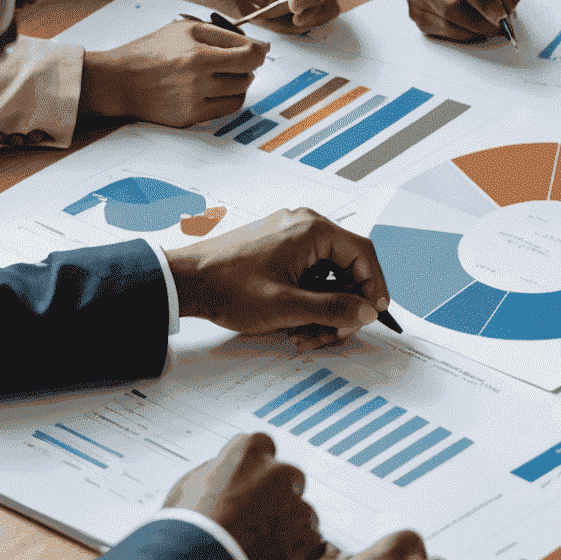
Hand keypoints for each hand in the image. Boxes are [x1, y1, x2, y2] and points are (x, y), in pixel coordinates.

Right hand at [80, 19, 268, 124]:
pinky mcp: (190, 118)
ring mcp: (194, 102)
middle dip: (246, 65)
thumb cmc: (151, 50)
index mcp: (198, 55)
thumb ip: (225, 34)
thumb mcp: (185, 29)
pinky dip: (229, 97)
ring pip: (240, 93)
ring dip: (238, 82)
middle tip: (233, 60)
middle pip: (248, 75)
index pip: (250, 55)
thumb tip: (261, 46)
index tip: (257, 50)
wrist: (118, 80)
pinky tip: (217, 88)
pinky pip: (227, 109)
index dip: (259, 51)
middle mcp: (198, 81)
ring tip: (221, 73)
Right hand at [164, 433, 323, 559]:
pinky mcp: (305, 541)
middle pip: (290, 476)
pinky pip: (310, 541)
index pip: (262, 445)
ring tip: (260, 549)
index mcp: (249, 453)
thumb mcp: (187, 486)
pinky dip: (297, 552)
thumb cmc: (184, 531)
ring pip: (302, 511)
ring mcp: (295, 507)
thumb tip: (224, 474)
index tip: (247, 482)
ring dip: (288, 526)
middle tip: (256, 519)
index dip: (254, 468)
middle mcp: (278, 473)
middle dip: (279, 495)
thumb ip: (215, 472)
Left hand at [166, 208, 391, 343]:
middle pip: (346, 266)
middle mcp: (305, 225)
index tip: (376, 312)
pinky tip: (293, 323)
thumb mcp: (286, 307)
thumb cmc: (228, 287)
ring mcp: (290, 235)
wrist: (184, 282)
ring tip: (304, 335)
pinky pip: (308, 272)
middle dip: (343, 305)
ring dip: (323, 307)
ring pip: (326, 274)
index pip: (363, 253)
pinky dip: (307, 298)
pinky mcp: (278, 247)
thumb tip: (366, 311)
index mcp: (312, 230)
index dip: (375, 286)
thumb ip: (332, 309)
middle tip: (335, 334)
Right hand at [381, 0, 520, 42]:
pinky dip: (462, 32)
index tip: (503, 16)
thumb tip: (507, 4)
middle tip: (500, 26)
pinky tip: (471, 22)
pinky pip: (441, 31)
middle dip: (481, 22)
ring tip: (488, 22)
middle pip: (453, 6)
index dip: (486, 2)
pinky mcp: (413, 8)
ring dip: (474, 29)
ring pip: (448, 22)